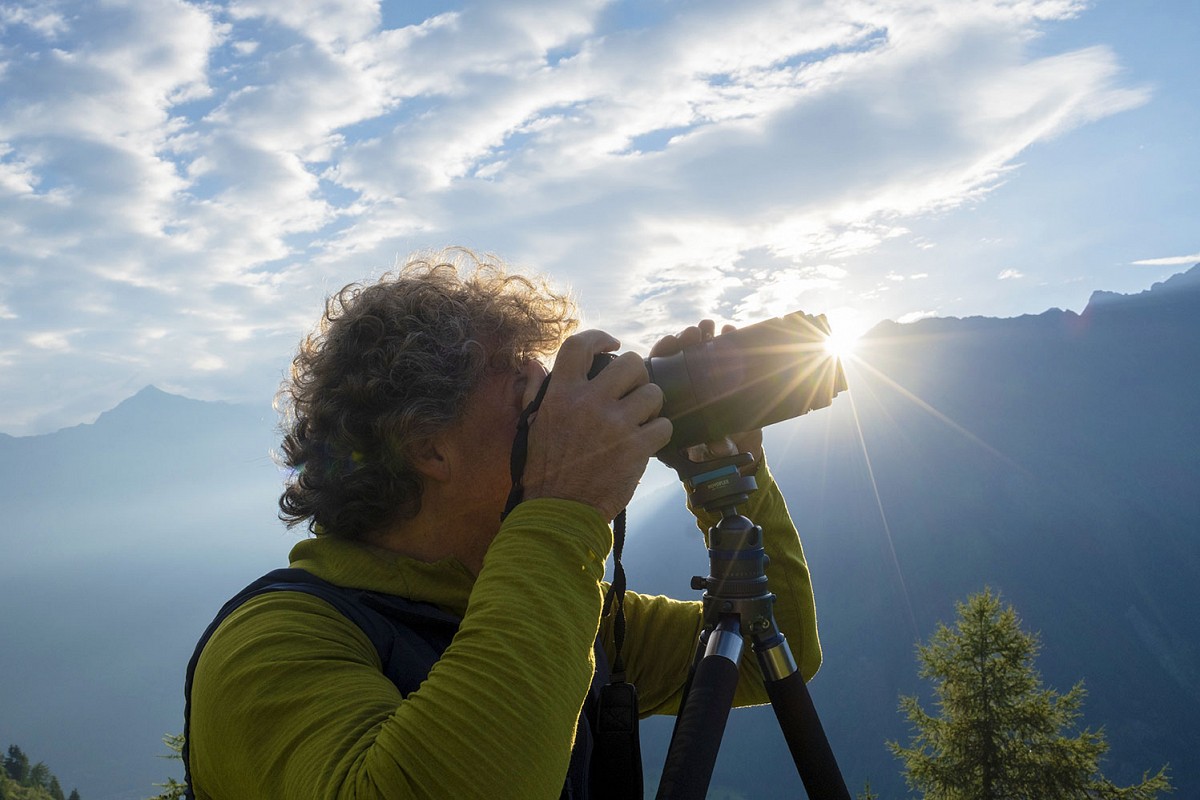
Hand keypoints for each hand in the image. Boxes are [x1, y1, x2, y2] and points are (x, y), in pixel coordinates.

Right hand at [521, 330, 672, 520]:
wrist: (560, 511)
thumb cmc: (544, 469)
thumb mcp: (533, 425)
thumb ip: (536, 391)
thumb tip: (533, 363)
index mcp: (561, 394)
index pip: (580, 345)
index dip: (600, 337)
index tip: (612, 344)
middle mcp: (589, 402)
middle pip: (630, 363)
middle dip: (637, 375)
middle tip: (632, 391)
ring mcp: (615, 424)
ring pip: (654, 392)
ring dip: (651, 405)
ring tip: (640, 419)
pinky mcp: (636, 447)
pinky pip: (664, 426)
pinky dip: (659, 434)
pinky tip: (645, 442)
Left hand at [649, 319, 764, 467]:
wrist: (727, 449)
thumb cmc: (704, 450)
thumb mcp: (702, 450)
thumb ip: (711, 448)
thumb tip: (721, 445)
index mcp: (670, 397)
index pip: (660, 369)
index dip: (663, 353)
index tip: (671, 341)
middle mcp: (684, 384)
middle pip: (679, 354)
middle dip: (685, 340)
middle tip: (694, 333)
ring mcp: (704, 379)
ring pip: (699, 350)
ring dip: (704, 336)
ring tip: (710, 327)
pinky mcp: (723, 378)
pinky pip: (720, 354)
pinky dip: (725, 340)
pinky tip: (729, 331)